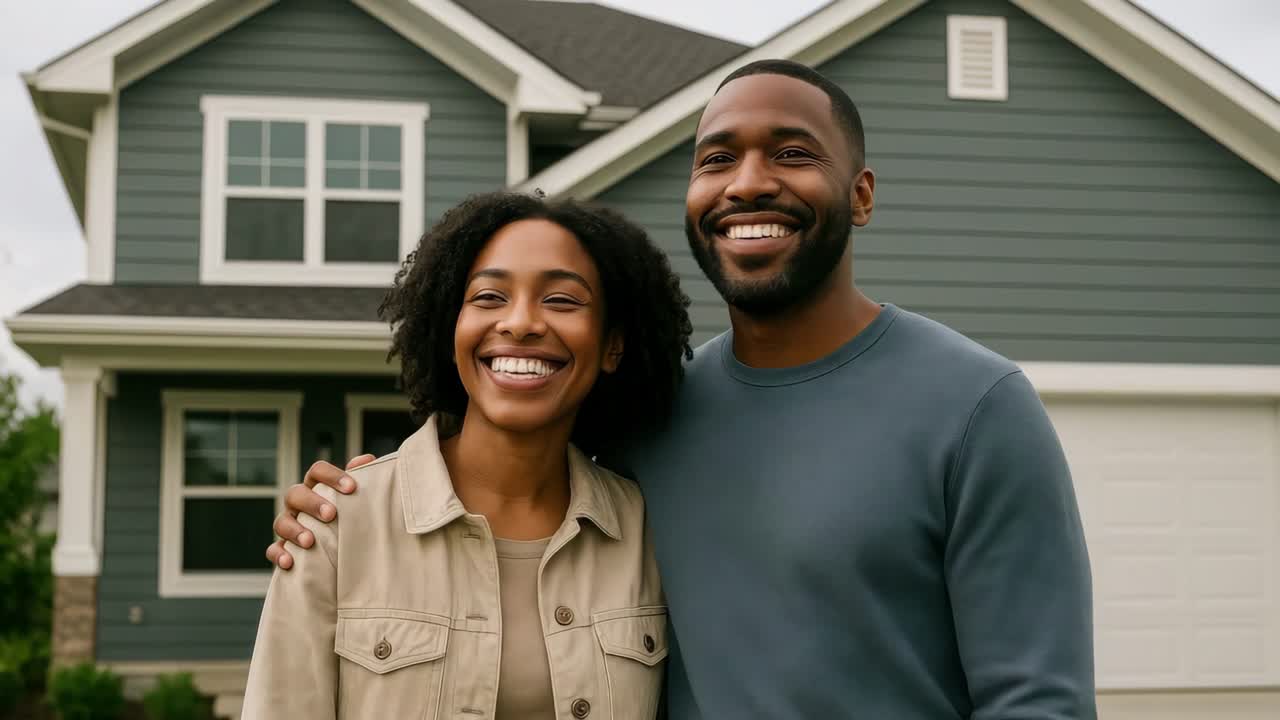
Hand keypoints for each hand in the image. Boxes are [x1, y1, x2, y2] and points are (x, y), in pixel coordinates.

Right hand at [265, 454, 375, 568]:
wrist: (338, 550)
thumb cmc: (346, 515)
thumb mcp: (353, 498)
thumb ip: (359, 478)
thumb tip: (367, 459)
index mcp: (315, 486)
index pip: (317, 471)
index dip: (332, 476)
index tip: (351, 488)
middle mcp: (298, 502)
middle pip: (295, 494)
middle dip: (312, 503)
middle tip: (331, 514)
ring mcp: (288, 524)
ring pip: (281, 522)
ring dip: (295, 530)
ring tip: (310, 541)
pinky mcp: (282, 548)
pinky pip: (273, 550)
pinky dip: (278, 555)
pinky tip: (289, 562)